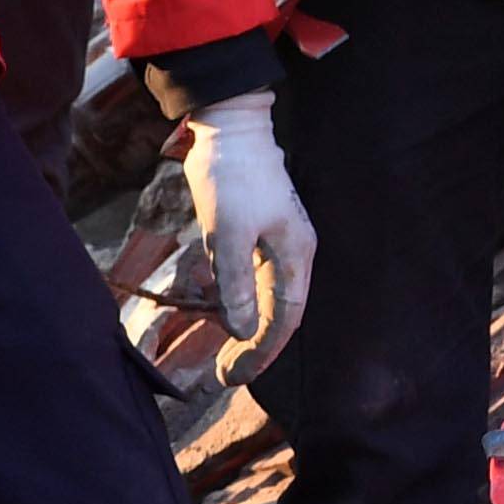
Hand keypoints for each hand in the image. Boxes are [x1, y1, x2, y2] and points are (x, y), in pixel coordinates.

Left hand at [179, 90, 313, 386]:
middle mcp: (290, 253)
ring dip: (239, 324)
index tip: (234, 377)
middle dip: (251, 347)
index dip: (262, 352)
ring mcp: (272, 243)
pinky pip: (245, 277)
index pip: (284, 319)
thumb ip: (235, 286)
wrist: (228, 126)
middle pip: (275, 313)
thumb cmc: (232, 178)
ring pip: (259, 297)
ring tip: (217, 352)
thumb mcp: (228, 236)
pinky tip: (209, 306)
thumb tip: (243, 332)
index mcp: (295, 256)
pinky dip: (230, 296)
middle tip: (222, 375)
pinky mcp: (252, 232)